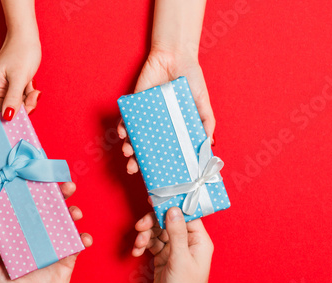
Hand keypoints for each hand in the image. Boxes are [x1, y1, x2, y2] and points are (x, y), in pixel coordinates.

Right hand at [0, 33, 41, 120]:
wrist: (26, 36)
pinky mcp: (7, 86)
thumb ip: (13, 99)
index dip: (15, 114)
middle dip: (24, 104)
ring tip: (31, 85)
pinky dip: (26, 93)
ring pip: (16, 104)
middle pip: (8, 109)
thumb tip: (8, 117)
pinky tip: (29, 83)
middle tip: (34, 94)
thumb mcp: (19, 78)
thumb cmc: (22, 52)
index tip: (29, 109)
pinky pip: (18, 97)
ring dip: (27, 98)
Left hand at [0, 182, 91, 282]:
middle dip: (62, 194)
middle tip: (67, 187)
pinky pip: (78, 244)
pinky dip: (84, 239)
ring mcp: (55, 244)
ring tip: (75, 212)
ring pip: (67, 221)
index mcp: (22, 231)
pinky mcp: (68, 257)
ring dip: (74, 212)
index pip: (29, 205)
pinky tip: (83, 239)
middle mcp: (39, 233)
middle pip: (52, 207)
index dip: (35, 190)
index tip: (39, 177)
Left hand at [118, 49, 214, 173]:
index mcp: (174, 130)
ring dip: (128, 147)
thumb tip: (209, 146)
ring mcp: (145, 117)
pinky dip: (122, 127)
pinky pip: (125, 119)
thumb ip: (206, 123)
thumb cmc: (191, 80)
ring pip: (133, 137)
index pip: (165, 151)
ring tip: (128, 152)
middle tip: (133, 169)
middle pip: (146, 148)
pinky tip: (123, 133)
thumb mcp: (203, 104)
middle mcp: (158, 126)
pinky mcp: (135, 105)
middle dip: (137, 161)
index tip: (155, 177)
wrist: (175, 56)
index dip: (159, 164)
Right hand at [132, 207, 212, 282]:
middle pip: (167, 221)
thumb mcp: (180, 259)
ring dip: (145, 235)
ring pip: (156, 231)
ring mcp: (174, 249)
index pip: (185, 215)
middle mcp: (187, 242)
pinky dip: (142, 245)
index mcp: (198, 240)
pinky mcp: (162, 256)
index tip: (155, 200)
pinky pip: (150, 243)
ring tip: (138, 244)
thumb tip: (173, 209)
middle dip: (151, 223)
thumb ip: (176, 233)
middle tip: (139, 226)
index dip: (170, 206)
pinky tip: (136, 251)